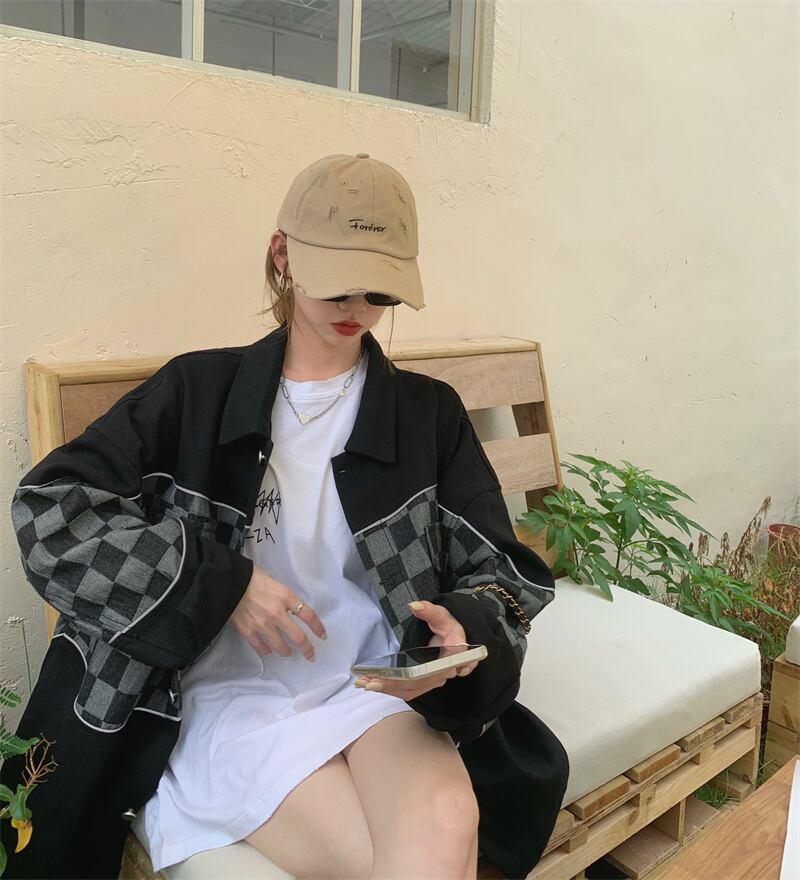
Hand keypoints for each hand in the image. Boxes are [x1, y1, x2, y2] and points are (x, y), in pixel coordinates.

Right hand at [230, 564, 325, 661]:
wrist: (227, 582)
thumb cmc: (252, 577)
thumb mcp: (275, 581)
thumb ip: (284, 596)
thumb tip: (290, 607)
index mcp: (285, 596)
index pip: (308, 615)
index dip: (318, 627)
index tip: (322, 635)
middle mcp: (277, 613)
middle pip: (298, 637)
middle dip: (307, 649)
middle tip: (311, 655)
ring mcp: (262, 624)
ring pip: (281, 646)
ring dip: (287, 651)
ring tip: (288, 652)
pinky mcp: (248, 631)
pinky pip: (261, 647)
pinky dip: (267, 650)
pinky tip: (269, 650)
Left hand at [354, 600, 478, 699]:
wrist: (453, 637)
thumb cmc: (447, 626)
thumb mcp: (441, 615)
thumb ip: (429, 610)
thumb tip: (414, 606)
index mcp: (453, 656)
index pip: (434, 670)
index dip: (416, 676)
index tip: (395, 677)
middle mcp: (444, 673)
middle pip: (418, 682)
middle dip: (393, 684)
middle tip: (369, 682)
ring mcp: (434, 681)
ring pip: (411, 690)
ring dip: (388, 689)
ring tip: (364, 683)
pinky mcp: (425, 684)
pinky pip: (408, 690)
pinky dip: (390, 689)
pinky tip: (372, 684)